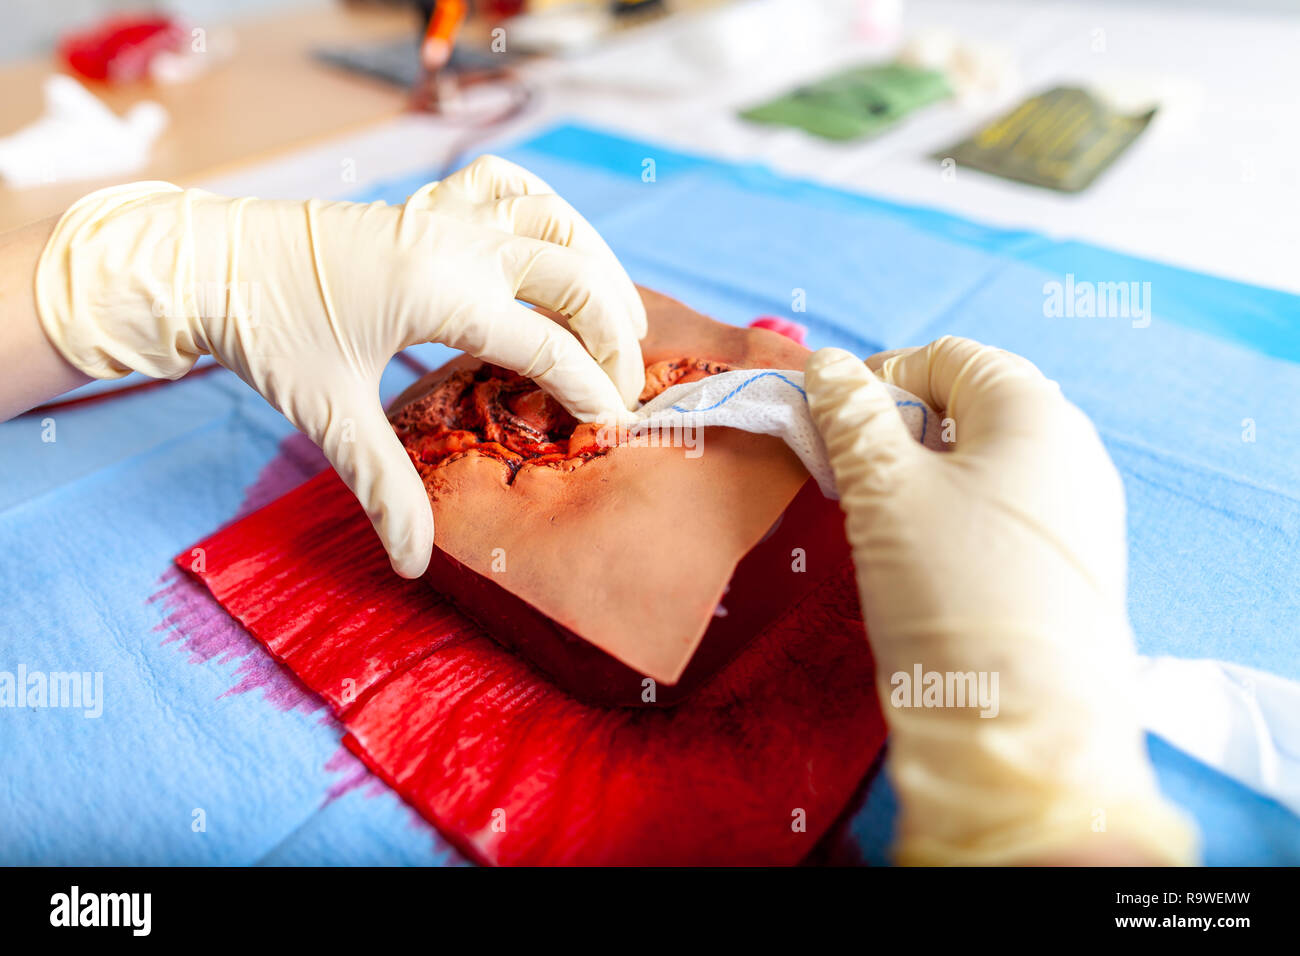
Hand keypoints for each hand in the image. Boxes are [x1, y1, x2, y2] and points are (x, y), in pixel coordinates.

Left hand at [34, 156, 645, 577]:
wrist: (208, 261)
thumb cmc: (266, 331)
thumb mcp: (327, 413)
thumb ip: (382, 486)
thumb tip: (412, 564)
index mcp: (439, 291)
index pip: (547, 344)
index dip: (590, 389)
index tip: (613, 426)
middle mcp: (455, 242)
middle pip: (574, 278)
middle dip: (612, 334)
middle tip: (623, 385)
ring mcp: (444, 214)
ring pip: (554, 219)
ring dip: (597, 264)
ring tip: (620, 317)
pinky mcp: (426, 204)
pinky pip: (505, 184)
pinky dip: (544, 209)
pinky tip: (558, 242)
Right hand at [804, 338, 1196, 864]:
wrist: (1022, 731)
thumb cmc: (949, 587)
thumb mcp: (884, 489)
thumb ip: (851, 415)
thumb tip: (828, 362)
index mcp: (1036, 409)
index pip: (948, 356)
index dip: (881, 378)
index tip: (834, 427)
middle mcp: (1074, 448)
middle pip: (971, 406)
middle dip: (901, 430)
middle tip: (851, 477)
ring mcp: (1082, 512)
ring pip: (986, 464)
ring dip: (924, 477)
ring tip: (881, 524)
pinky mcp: (1074, 568)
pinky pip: (1007, 514)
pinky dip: (957, 519)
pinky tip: (926, 563)